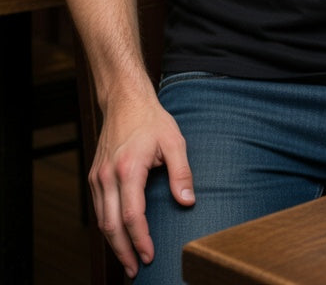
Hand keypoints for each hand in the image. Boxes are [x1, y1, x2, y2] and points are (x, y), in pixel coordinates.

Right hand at [90, 93, 193, 275]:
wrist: (125, 102)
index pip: (132, 216)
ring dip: (113, 244)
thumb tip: (188, 201)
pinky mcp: (94, 177)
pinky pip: (98, 210)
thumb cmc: (152, 121)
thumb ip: (182, 172)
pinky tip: (118, 237)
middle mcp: (107, 177)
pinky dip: (107, 228)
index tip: (150, 256)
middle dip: (123, 252)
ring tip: (128, 261)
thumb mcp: (175, 141)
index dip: (140, 240)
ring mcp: (97, 178)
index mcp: (128, 169)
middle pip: (111, 226)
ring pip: (101, 221)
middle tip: (136, 270)